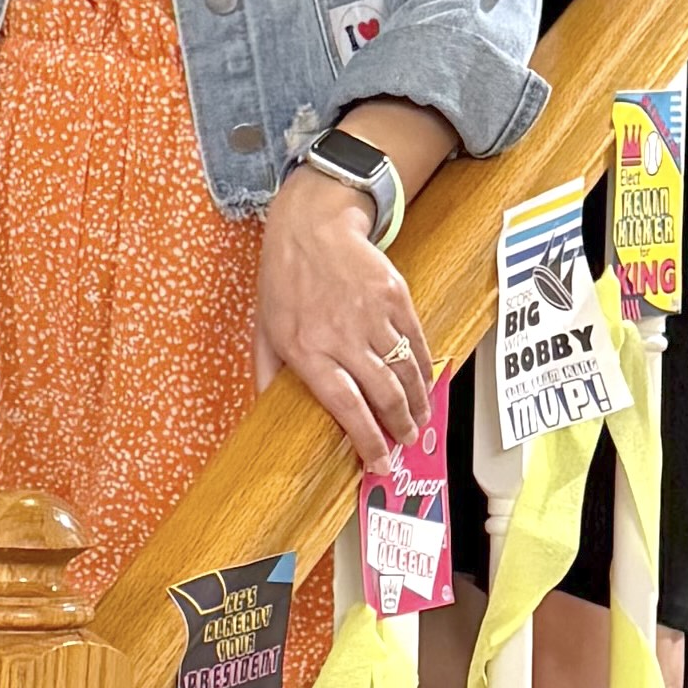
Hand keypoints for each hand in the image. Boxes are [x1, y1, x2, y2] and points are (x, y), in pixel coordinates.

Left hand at [254, 163, 431, 471]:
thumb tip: (265, 413)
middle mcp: (342, 335)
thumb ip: (267, 373)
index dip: (366, 440)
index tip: (377, 463)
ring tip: (418, 422)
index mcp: (307, 349)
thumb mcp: (263, 328)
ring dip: (417, 404)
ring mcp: (372, 314)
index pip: (345, 406)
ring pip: (405, 372)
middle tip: (403, 444)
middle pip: (383, 394)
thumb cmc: (284, 277)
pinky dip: (424, 369)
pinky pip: (416, 342)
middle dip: (399, 428)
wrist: (311, 225)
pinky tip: (424, 384)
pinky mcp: (394, 296)